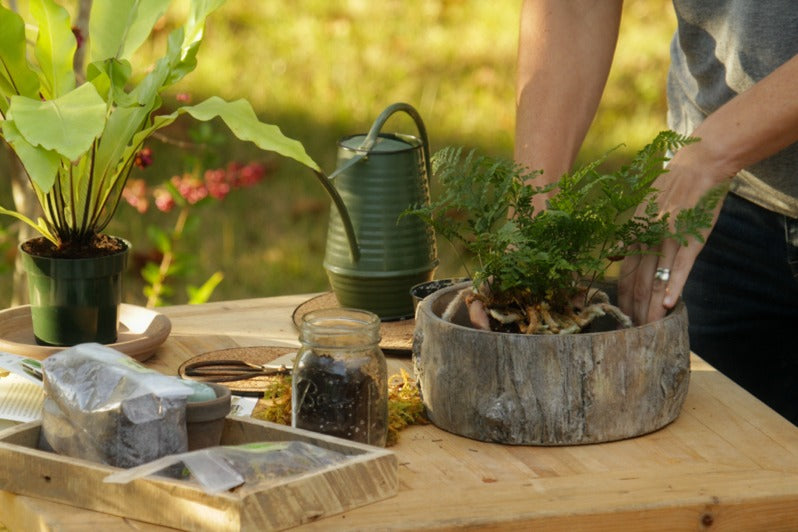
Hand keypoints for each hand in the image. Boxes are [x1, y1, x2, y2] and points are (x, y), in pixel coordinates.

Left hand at [618, 144, 724, 324]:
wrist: (697, 166)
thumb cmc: (670, 187)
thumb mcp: (642, 209)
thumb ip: (631, 235)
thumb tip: (616, 255)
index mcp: (635, 235)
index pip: (625, 276)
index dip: (624, 300)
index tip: (624, 319)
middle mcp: (647, 239)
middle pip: (638, 283)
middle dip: (636, 311)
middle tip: (636, 334)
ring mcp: (669, 239)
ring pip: (656, 280)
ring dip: (652, 307)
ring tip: (651, 329)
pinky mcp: (691, 238)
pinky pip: (680, 268)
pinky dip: (673, 287)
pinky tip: (668, 305)